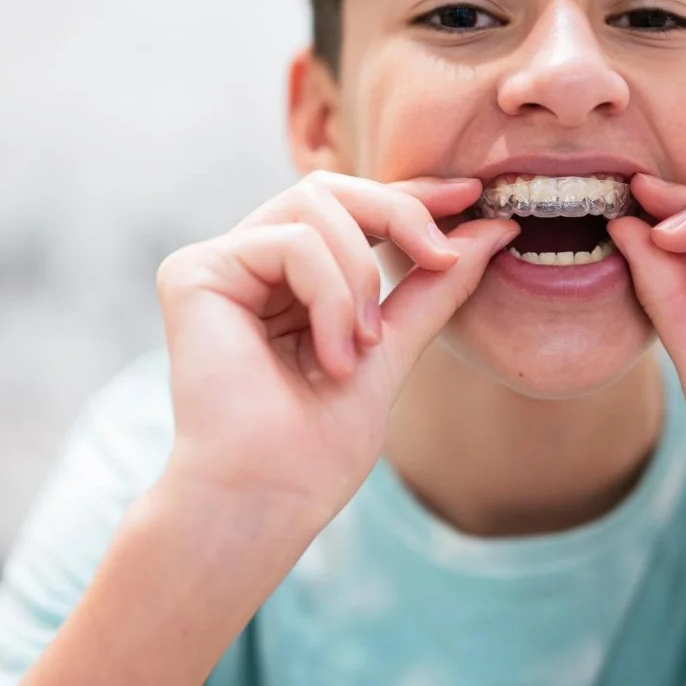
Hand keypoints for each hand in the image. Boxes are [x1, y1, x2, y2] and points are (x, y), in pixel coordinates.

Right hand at [155, 171, 518, 525]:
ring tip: (363, 347)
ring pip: (313, 205)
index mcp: (287, 282)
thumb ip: (433, 288)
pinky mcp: (193, 273)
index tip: (472, 197)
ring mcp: (218, 265)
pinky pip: (290, 242)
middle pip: (329, 188)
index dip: (408, 196)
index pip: (349, 211)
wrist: (269, 497)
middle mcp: (248, 265)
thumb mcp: (393, 350)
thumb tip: (492, 229)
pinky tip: (331, 355)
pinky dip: (329, 295)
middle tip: (440, 257)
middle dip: (398, 212)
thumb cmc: (316, 449)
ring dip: (359, 276)